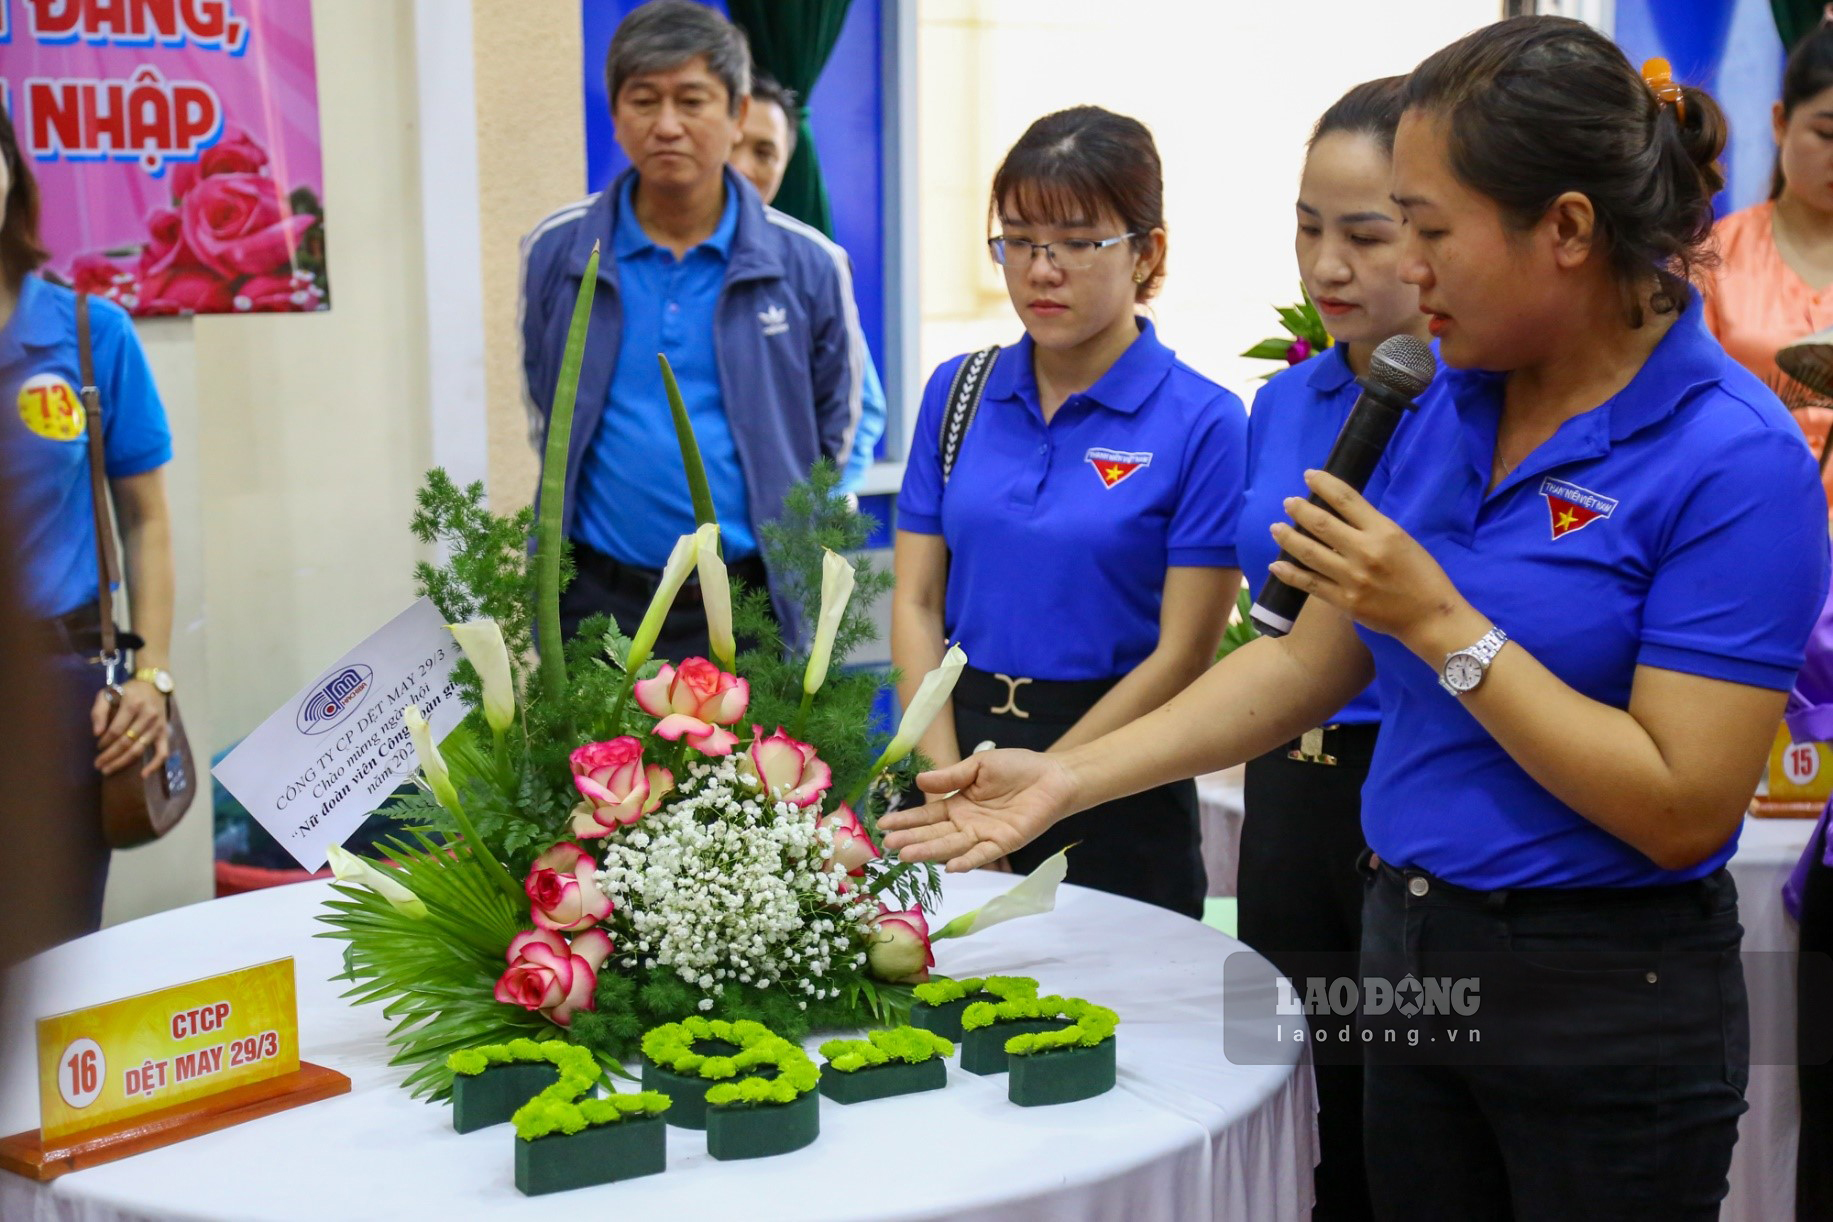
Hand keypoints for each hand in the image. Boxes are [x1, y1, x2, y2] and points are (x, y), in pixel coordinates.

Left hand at [92, 678, 169, 777]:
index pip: (116, 729)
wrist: (153, 685)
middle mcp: (148, 716)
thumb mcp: (108, 693)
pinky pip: (162, 752)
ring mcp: (158, 726)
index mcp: (133, 704)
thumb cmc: (128, 691)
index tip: (97, 746)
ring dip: (123, 762)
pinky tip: (143, 774)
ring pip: (139, 749)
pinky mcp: (164, 733)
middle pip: (127, 742)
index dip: (105, 741)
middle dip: (110, 756)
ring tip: (108, 770)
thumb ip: (99, 711)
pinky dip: (154, 765)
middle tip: (98, 765)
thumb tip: (96, 733)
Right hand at [878, 749, 1074, 871]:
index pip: (926, 815)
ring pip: (952, 846)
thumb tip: (919, 781)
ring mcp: (984, 836)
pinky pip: (982, 854)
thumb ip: (951, 776)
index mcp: (958, 804)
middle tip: (888, 845)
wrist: (1053, 775)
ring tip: (906, 856)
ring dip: (930, 852)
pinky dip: (967, 861)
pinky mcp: (1004, 843)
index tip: (882, 826)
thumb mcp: (978, 766)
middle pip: (934, 833)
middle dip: (911, 839)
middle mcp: (966, 824)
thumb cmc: (1017, 768)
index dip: (905, 820)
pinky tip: (950, 866)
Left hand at [1268, 469, 1473, 655]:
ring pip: (1309, 553)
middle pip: (1322, 524)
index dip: (1324, 484)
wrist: (1429, 616)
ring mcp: (1352, 578)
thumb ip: (1372, 528)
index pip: (1347, 499)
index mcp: (1384, 532)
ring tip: (1276, 528)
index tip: (1309, 476)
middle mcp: (1365, 552)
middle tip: (1288, 502)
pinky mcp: (1344, 601)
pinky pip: (1310, 584)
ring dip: (1288, 538)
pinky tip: (1276, 565)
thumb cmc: (1420, 575)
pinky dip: (1289, 574)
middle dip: (1300, 510)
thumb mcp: (1401, 540)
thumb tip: (1339, 516)